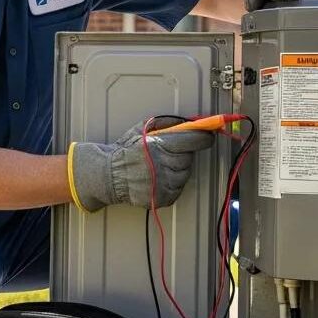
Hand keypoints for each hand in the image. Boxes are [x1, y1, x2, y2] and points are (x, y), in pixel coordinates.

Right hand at [68, 118, 213, 211]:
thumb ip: (167, 123)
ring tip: (158, 166)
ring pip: (185, 173)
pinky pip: (178, 187)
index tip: (208, 134)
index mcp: (159, 145)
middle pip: (189, 157)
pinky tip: (156, 177)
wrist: (108, 175)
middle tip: (167, 152)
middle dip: (182, 153)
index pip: (195, 140)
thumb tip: (192, 120)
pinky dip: (171, 182)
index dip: (204, 136)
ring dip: (176, 169)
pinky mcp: (164, 197)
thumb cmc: (125, 150)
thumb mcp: (142, 128)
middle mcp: (164, 165)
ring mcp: (165, 184)